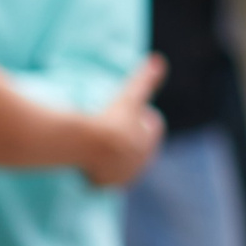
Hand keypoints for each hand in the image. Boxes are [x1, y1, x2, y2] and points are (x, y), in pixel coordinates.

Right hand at [80, 55, 164, 187]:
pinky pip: (102, 177)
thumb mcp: (130, 96)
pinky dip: (97, 171)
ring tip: (97, 143)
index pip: (151, 127)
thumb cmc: (112, 117)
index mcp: (149, 144)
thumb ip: (145, 79)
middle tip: (109, 125)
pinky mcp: (103, 185)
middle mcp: (139, 164)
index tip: (124, 112)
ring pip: (118, 162)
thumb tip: (159, 60)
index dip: (139, 117)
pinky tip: (88, 161)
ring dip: (112, 155)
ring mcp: (121, 176)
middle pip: (134, 146)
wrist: (86, 144)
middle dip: (126, 138)